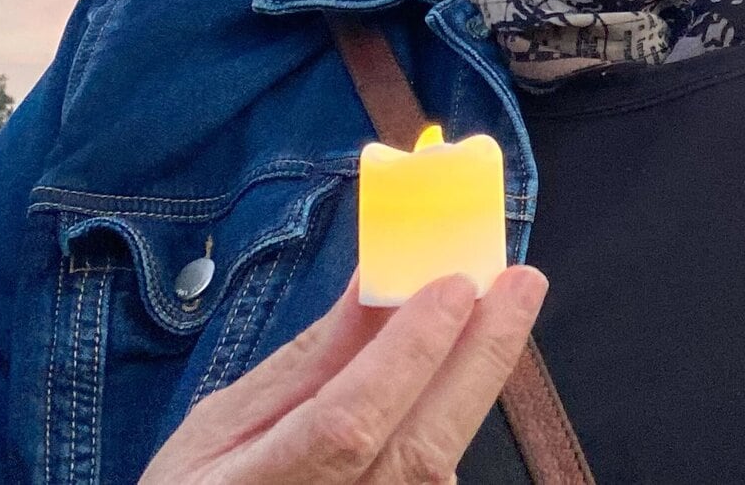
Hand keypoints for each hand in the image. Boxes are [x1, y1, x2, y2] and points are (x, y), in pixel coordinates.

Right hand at [141, 266, 547, 483]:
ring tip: (507, 307)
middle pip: (418, 449)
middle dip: (478, 358)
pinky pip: (434, 478)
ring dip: (477, 379)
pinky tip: (471, 364)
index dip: (405, 357)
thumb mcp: (222, 424)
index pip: (347, 425)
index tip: (453, 286)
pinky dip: (454, 413)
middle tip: (522, 283)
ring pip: (437, 464)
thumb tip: (377, 278)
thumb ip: (308, 359)